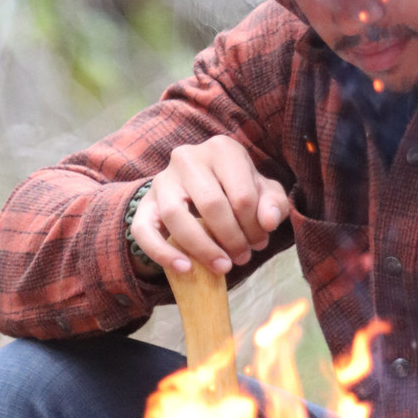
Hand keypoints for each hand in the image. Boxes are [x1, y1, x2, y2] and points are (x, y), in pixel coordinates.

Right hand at [130, 137, 289, 276]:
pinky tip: (185, 268)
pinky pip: (143, 230)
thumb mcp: (263, 192)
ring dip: (202, 248)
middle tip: (243, 257)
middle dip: (232, 239)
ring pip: (175, 215)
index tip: (260, 242)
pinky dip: (162, 253)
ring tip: (222, 266)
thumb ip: (274, 204)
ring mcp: (162, 179)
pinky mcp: (144, 204)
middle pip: (211, 205)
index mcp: (221, 149)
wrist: (199, 189)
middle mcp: (187, 158)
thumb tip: (268, 222)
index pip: (242, 194)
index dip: (254, 226)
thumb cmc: (237, 189)